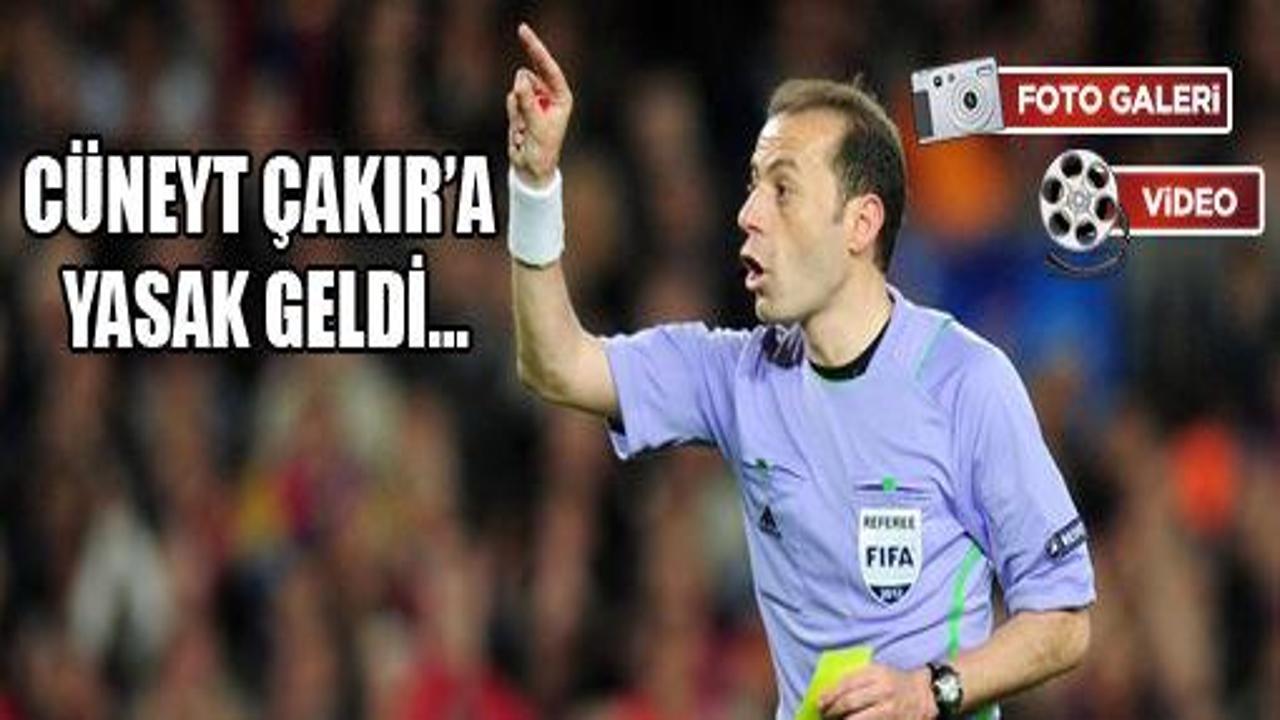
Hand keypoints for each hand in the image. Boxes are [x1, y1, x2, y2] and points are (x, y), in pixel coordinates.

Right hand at [507, 23, 572, 188]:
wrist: (531, 169)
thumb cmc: (541, 149)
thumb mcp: (536, 125)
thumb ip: (527, 101)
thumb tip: (520, 78)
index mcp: (561, 97)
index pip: (548, 68)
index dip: (536, 49)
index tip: (522, 32)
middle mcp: (549, 95)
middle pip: (531, 73)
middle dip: (524, 87)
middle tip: (523, 88)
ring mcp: (535, 100)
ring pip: (517, 88)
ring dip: (516, 107)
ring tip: (524, 127)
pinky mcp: (521, 106)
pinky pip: (510, 99)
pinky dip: (512, 112)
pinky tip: (519, 128)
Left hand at [818, 664, 937, 719]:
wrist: (924, 694)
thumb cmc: (894, 681)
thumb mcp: (877, 672)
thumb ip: (856, 678)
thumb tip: (828, 693)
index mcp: (877, 674)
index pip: (846, 685)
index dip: (829, 695)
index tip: (820, 702)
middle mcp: (883, 691)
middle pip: (849, 703)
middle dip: (832, 711)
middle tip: (824, 714)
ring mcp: (890, 710)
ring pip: (857, 719)